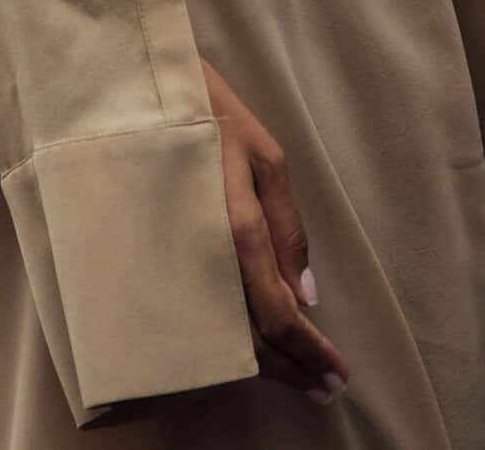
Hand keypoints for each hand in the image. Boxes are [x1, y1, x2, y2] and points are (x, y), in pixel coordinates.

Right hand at [200, 58, 350, 407]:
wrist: (146, 96)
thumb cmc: (215, 118)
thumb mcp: (267, 158)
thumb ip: (288, 229)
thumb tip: (308, 296)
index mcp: (236, 230)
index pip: (277, 313)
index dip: (310, 350)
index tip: (338, 376)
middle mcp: (206, 257)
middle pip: (251, 337)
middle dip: (292, 369)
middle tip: (326, 388)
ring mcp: (181, 263)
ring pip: (225, 334)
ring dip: (266, 362)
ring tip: (299, 377)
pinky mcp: (167, 259)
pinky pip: (205, 313)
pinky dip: (234, 338)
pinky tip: (252, 344)